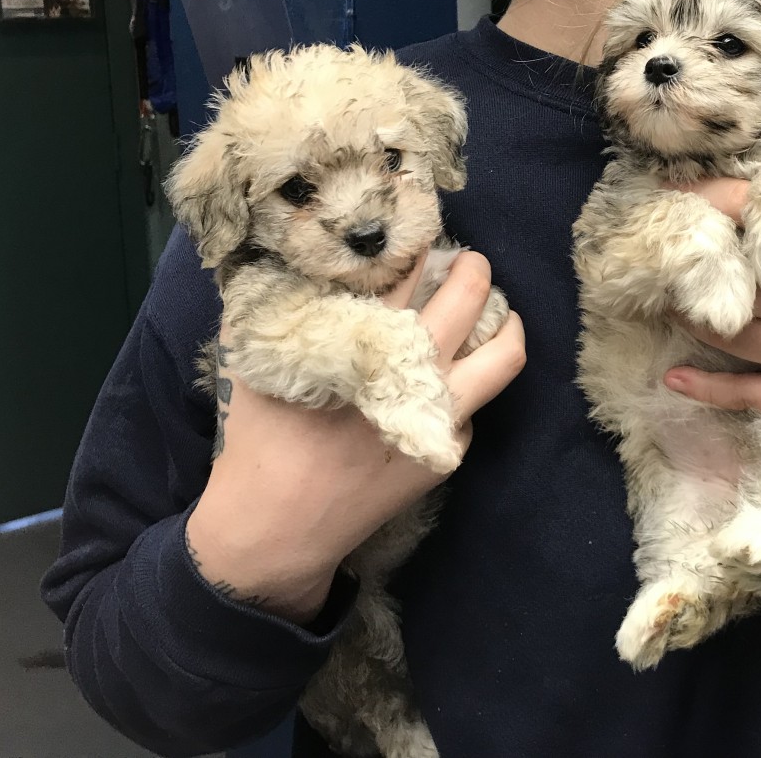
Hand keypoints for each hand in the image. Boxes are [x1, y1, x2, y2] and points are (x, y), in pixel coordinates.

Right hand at [185, 250, 524, 624]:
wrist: (279, 528)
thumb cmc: (261, 438)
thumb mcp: (255, 360)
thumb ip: (276, 305)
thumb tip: (285, 260)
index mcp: (366, 341)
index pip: (409, 271)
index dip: (421, 245)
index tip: (419, 231)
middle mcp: (416, 373)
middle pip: (470, 298)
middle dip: (473, 268)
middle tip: (467, 260)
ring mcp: (441, 415)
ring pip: (505, 355)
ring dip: (504, 321)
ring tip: (492, 308)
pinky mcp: (448, 450)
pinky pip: (478, 404)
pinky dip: (472, 380)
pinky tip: (452, 374)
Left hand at [663, 178, 760, 434]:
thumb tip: (758, 187)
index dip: (716, 204)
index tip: (677, 197)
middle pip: (743, 283)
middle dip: (696, 271)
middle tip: (660, 261)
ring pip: (738, 337)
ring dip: (692, 320)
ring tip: (664, 305)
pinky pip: (755, 395)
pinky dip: (711, 390)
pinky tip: (674, 379)